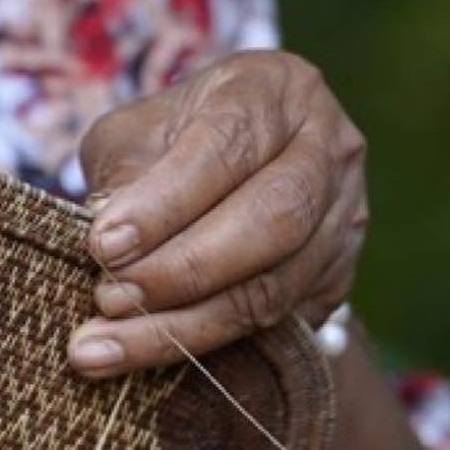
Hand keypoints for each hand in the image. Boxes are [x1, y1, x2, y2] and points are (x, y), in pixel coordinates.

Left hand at [68, 51, 366, 377]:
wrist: (232, 167)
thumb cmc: (169, 140)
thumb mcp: (134, 133)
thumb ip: (121, 173)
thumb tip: (108, 237)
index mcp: (274, 89)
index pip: (227, 147)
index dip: (165, 203)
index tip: (102, 245)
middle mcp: (327, 148)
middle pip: (273, 220)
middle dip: (182, 271)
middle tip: (108, 299)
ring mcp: (346, 216)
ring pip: (275, 287)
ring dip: (185, 327)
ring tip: (105, 347)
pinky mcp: (339, 278)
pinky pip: (279, 326)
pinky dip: (207, 347)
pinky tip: (146, 360)